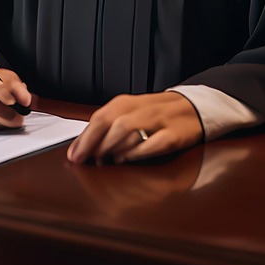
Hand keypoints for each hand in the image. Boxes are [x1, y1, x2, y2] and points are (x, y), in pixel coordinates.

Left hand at [67, 92, 202, 164]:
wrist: (191, 107)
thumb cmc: (153, 115)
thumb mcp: (129, 114)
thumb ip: (107, 127)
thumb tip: (81, 147)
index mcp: (126, 103)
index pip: (99, 118)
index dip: (84, 138)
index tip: (73, 156)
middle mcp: (140, 108)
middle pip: (109, 121)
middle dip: (92, 142)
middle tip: (84, 160)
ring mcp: (157, 120)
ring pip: (127, 128)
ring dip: (111, 146)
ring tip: (102, 160)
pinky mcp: (174, 134)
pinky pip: (153, 143)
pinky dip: (137, 152)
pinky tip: (126, 159)